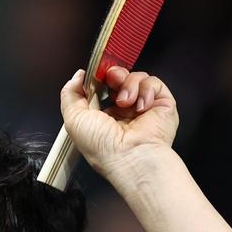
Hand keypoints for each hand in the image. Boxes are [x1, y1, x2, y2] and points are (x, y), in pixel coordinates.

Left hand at [58, 65, 178, 180]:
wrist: (131, 157)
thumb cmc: (103, 147)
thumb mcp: (73, 120)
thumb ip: (70, 95)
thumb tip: (77, 76)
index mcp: (103, 116)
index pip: (101, 86)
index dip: (97, 77)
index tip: (94, 74)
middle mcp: (124, 111)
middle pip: (118, 77)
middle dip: (113, 74)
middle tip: (111, 81)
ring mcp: (143, 107)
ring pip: (136, 77)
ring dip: (128, 84)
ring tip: (125, 102)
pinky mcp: (162, 104)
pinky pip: (153, 82)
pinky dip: (145, 90)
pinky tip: (141, 107)